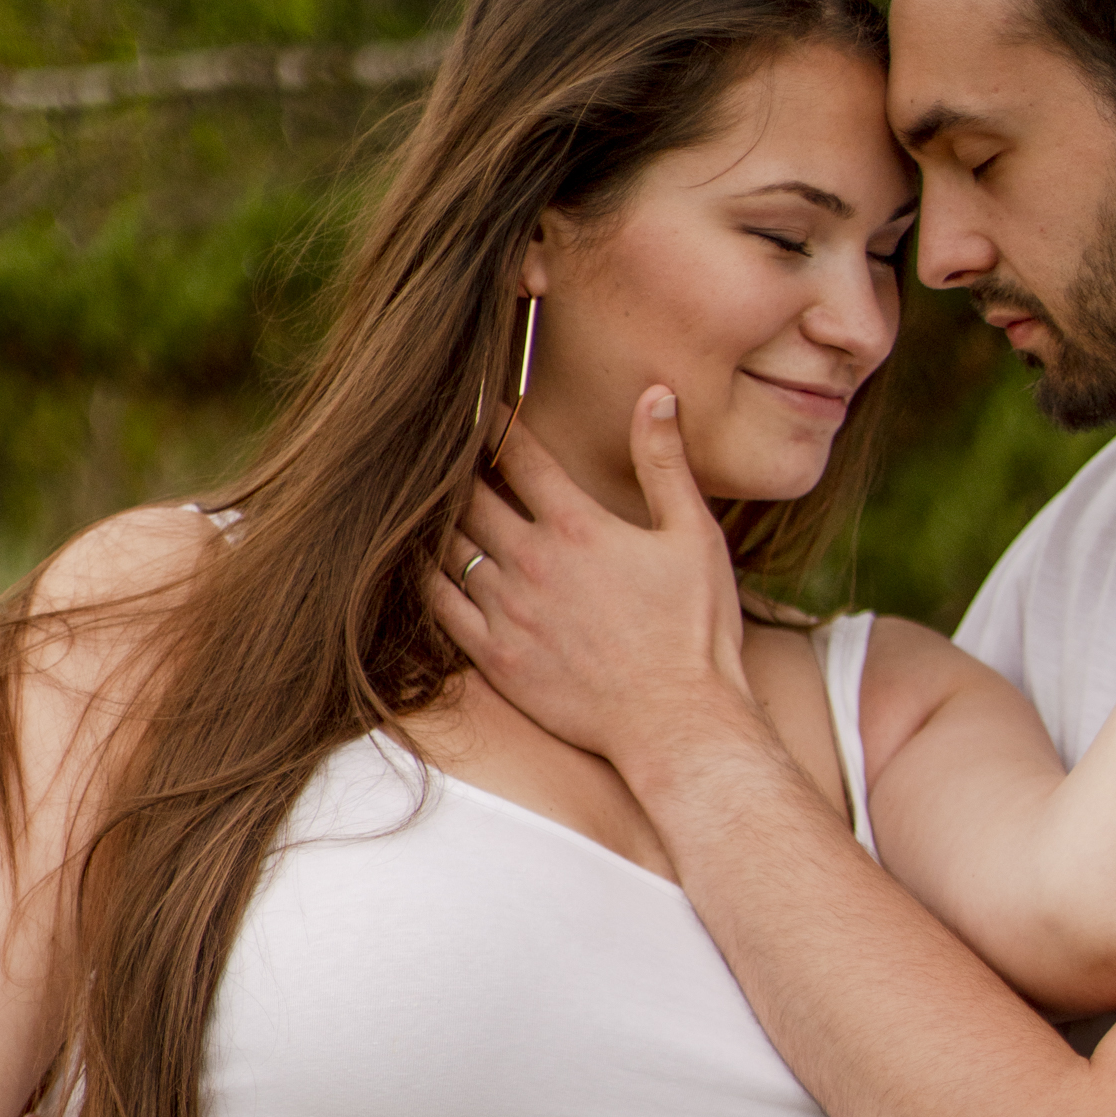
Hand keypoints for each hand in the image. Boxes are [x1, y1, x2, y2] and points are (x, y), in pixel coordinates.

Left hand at [430, 389, 752, 781]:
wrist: (677, 724)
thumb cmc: (695, 633)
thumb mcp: (694, 536)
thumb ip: (665, 462)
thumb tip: (657, 392)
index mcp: (577, 526)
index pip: (518, 453)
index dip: (493, 422)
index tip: (479, 406)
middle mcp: (532, 563)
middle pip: (469, 495)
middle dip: (455, 467)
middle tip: (439, 447)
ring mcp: (507, 612)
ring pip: (447, 548)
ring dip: (435, 518)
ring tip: (423, 499)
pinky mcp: (496, 658)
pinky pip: (439, 608)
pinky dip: (424, 577)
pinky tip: (420, 563)